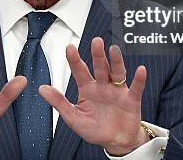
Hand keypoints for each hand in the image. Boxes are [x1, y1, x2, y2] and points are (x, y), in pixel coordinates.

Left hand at [39, 37, 148, 155]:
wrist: (115, 142)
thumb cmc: (94, 129)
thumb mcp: (73, 117)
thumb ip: (59, 102)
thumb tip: (41, 88)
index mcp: (87, 89)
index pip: (80, 71)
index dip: (75, 60)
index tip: (70, 48)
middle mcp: (102, 86)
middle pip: (100, 67)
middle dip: (98, 55)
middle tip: (96, 41)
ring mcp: (117, 91)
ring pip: (117, 73)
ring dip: (116, 61)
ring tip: (114, 49)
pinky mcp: (131, 100)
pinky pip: (135, 88)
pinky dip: (139, 79)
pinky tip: (140, 70)